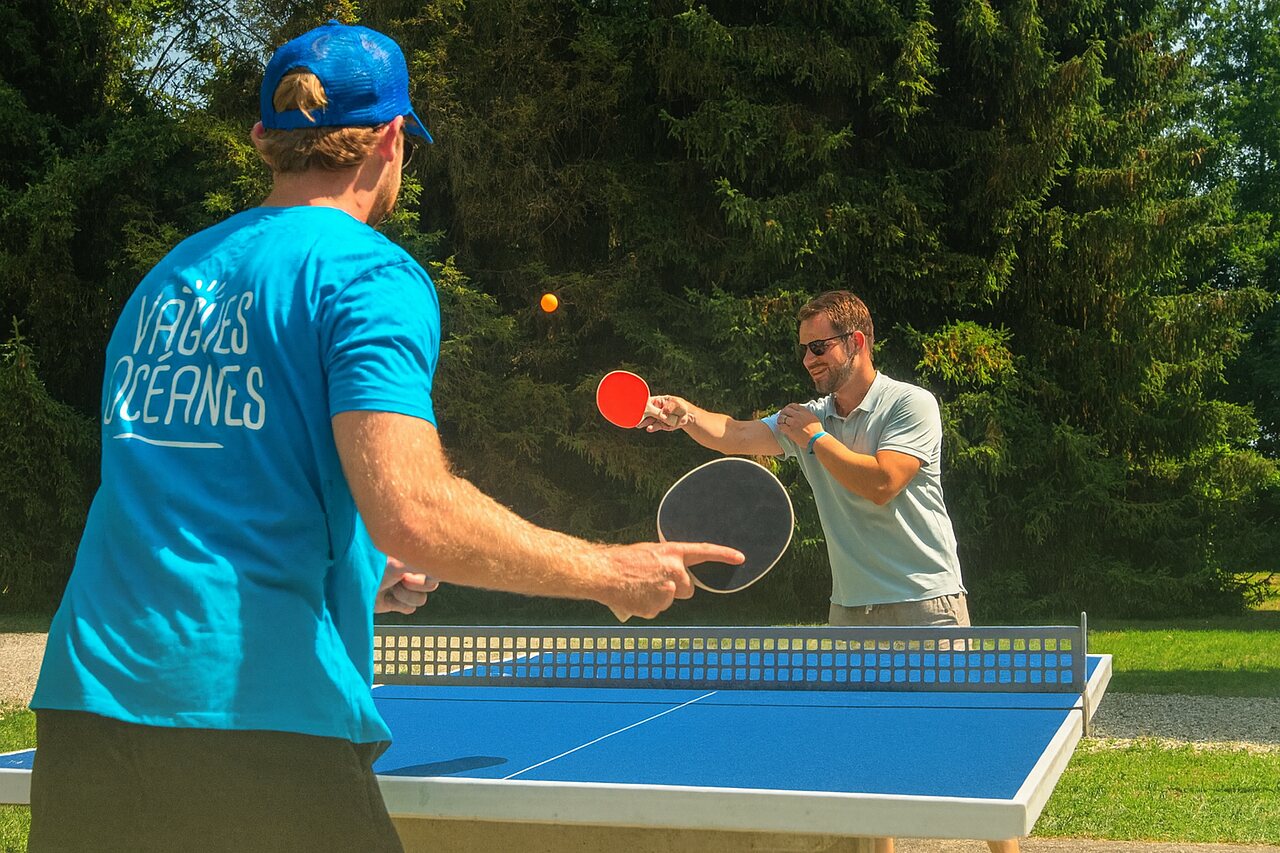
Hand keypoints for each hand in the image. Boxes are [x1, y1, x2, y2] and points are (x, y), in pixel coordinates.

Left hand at [375, 556, 440, 614]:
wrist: (352, 586)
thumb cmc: (373, 568)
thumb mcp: (400, 562)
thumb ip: (422, 563)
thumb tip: (441, 569)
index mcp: (412, 556)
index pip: (435, 564)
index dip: (431, 571)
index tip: (419, 570)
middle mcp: (410, 571)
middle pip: (431, 585)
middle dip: (416, 584)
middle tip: (401, 579)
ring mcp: (403, 588)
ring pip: (421, 599)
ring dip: (405, 595)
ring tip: (391, 588)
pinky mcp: (397, 603)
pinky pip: (410, 609)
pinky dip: (398, 605)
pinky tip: (386, 598)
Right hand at [599, 541, 743, 620]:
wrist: (602, 573)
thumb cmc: (622, 561)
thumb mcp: (649, 553)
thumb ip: (666, 563)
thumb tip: (673, 575)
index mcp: (671, 553)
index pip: (705, 552)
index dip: (724, 555)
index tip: (741, 558)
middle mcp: (674, 571)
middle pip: (688, 588)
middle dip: (676, 588)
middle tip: (654, 582)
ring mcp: (666, 591)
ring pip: (670, 600)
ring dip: (659, 597)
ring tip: (639, 587)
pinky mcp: (656, 607)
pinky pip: (656, 610)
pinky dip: (647, 606)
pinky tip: (635, 597)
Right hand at [640, 395, 694, 431]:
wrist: (687, 416)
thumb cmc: (680, 406)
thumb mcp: (677, 404)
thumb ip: (670, 407)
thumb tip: (664, 411)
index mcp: (657, 401)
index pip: (648, 402)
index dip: (642, 404)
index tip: (637, 406)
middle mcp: (655, 410)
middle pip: (646, 412)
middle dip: (640, 415)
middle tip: (635, 417)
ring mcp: (657, 418)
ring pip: (649, 420)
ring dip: (644, 422)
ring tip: (639, 424)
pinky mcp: (661, 425)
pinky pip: (655, 426)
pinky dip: (651, 428)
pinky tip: (648, 429)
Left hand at [776, 403, 819, 445]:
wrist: (817, 439)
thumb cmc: (817, 430)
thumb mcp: (813, 418)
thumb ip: (806, 414)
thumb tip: (801, 413)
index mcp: (804, 411)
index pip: (792, 405)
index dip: (788, 407)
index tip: (786, 410)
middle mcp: (798, 415)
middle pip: (786, 410)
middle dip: (782, 413)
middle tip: (781, 416)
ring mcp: (794, 423)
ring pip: (782, 418)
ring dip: (780, 420)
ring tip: (780, 422)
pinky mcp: (791, 430)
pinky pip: (781, 426)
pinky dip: (780, 426)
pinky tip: (781, 427)